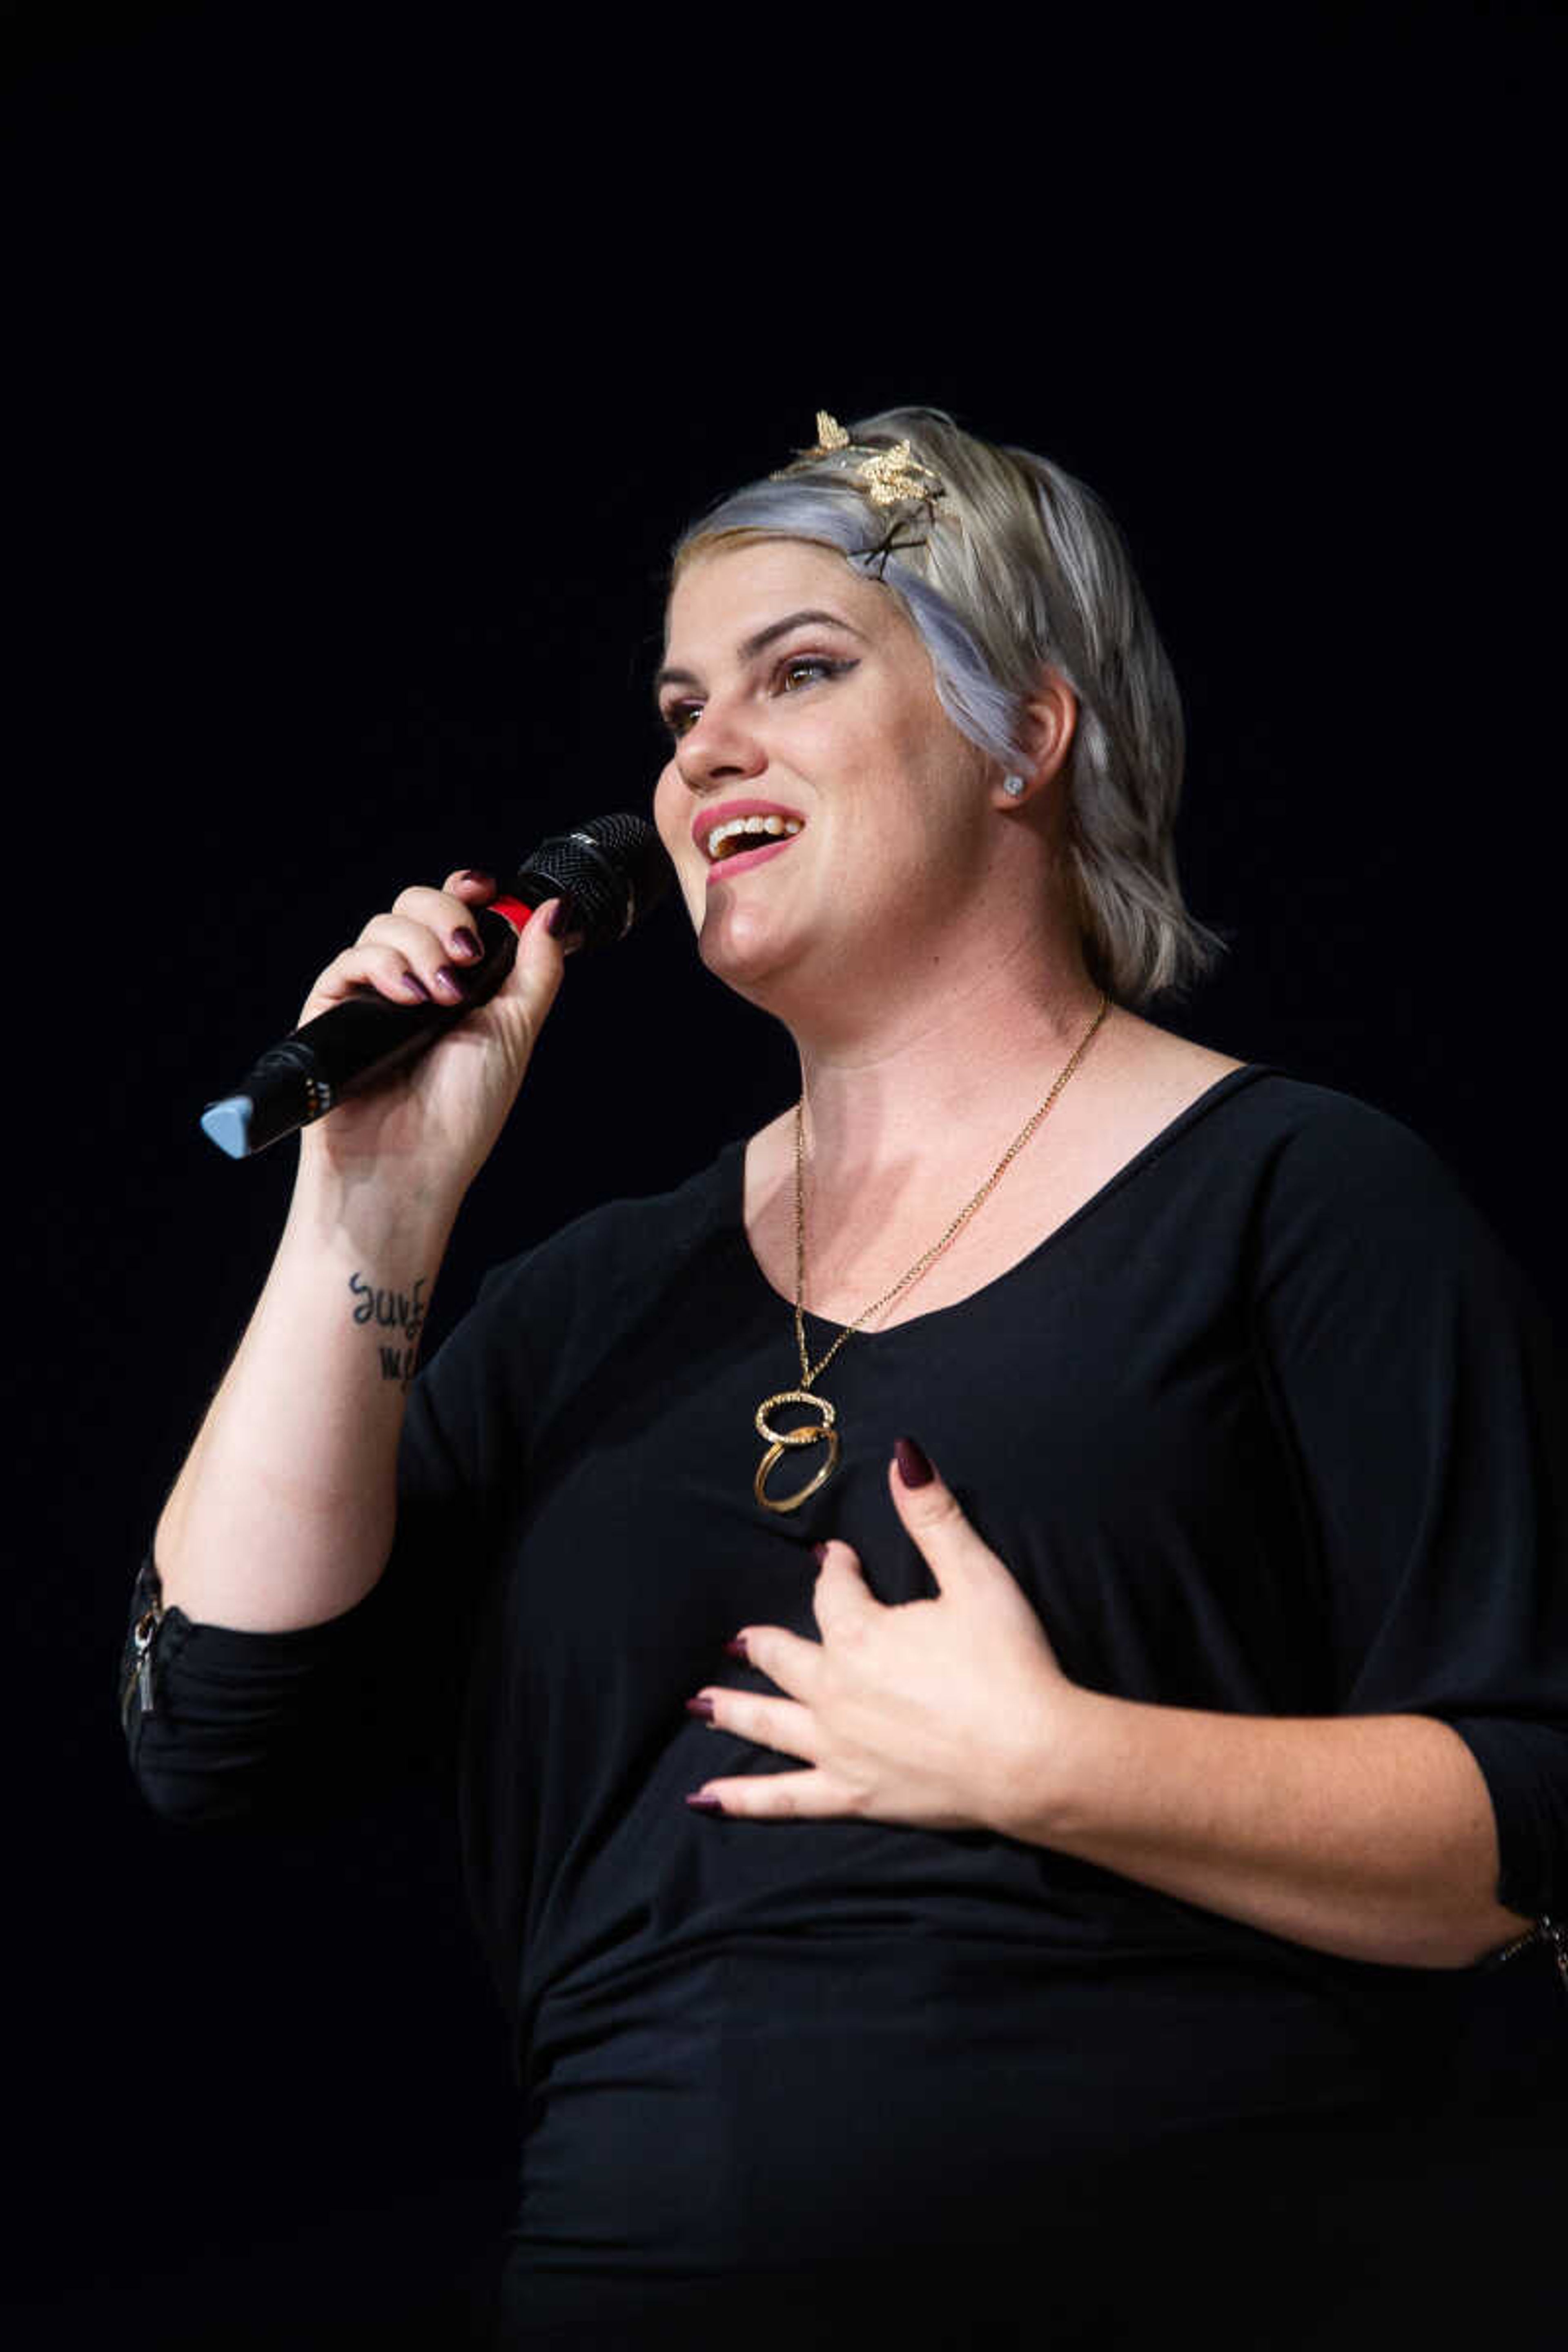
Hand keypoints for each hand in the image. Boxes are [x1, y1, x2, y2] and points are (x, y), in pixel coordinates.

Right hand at [296, 868, 566, 1203]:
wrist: (412, 1164)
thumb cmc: (463, 1112)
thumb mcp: (515, 1030)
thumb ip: (536, 967)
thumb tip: (554, 908)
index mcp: (457, 982)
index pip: (451, 910)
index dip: (463, 890)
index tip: (483, 889)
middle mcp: (413, 981)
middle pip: (415, 904)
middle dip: (445, 916)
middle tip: (465, 957)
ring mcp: (371, 994)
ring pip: (384, 926)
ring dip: (420, 947)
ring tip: (441, 996)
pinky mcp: (332, 1010)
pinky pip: (350, 960)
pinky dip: (383, 967)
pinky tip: (408, 997)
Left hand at [685, 1442, 1086, 1833]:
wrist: (1033, 1758)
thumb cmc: (1010, 1665)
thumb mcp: (977, 1577)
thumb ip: (934, 1516)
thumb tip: (904, 1455)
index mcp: (861, 1634)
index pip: (832, 1590)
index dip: (834, 1570)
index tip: (836, 1558)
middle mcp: (834, 1690)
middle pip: (784, 1657)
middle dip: (763, 1643)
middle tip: (740, 1638)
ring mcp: (837, 1747)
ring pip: (769, 1723)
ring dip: (732, 1709)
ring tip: (698, 1703)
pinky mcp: (852, 1793)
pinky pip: (784, 1799)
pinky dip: (742, 1799)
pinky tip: (703, 1800)